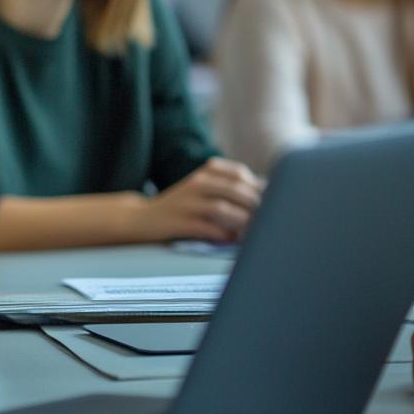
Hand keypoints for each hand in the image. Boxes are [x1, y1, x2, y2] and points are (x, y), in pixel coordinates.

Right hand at [134, 157, 262, 242]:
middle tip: (269, 222)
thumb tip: (268, 198)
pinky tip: (231, 240)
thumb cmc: (181, 208)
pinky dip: (224, 235)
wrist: (142, 219)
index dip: (259, 188)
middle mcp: (196, 184)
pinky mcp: (178, 223)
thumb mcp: (202, 190)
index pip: (240, 174)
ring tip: (254, 233)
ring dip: (242, 222)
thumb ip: (230, 190)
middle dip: (256, 207)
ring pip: (222, 209)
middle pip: (235, 191)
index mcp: (205, 173)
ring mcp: (186, 203)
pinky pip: (207, 228)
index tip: (271, 202)